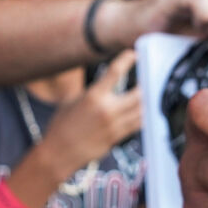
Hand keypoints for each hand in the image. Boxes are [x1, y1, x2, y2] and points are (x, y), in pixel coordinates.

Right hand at [41, 50, 141, 171]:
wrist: (58, 153)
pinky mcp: (116, 138)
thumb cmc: (60, 126)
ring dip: (147, 101)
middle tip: (148, 77)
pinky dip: (142, 117)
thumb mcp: (70, 101)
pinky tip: (143, 112)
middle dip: (145, 84)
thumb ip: (90, 91)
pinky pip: (137, 126)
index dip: (127, 60)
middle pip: (138, 94)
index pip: (115, 72)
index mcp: (93, 96)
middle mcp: (107, 110)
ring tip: (149, 94)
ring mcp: (114, 126)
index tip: (133, 54)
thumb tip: (102, 83)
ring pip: (142, 111)